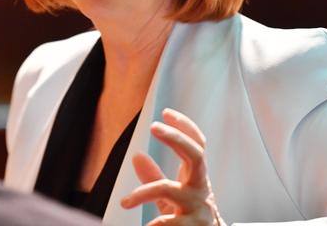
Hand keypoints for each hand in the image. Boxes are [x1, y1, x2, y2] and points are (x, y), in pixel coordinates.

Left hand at [120, 108, 223, 225]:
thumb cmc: (191, 219)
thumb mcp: (172, 197)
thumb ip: (154, 177)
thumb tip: (137, 156)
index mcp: (196, 177)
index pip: (197, 145)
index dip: (185, 126)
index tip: (167, 113)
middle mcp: (200, 188)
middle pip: (195, 154)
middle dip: (175, 137)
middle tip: (155, 127)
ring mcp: (198, 207)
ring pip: (167, 189)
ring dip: (143, 193)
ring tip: (126, 202)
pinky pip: (167, 221)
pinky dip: (153, 224)